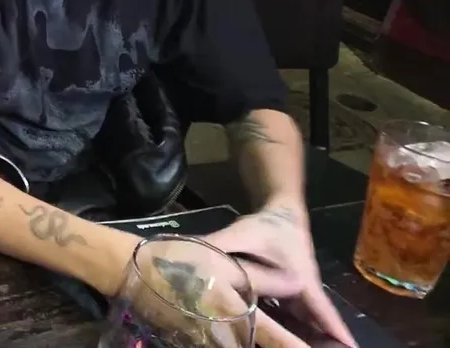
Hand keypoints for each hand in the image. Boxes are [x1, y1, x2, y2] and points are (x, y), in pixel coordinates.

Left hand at [207, 202, 356, 347]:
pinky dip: (288, 328)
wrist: (280, 210)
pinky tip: (275, 341)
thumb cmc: (268, 225)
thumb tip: (194, 252)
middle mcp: (303, 289)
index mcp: (301, 278)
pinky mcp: (286, 291)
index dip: (333, 329)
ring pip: (302, 320)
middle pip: (314, 322)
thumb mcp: (243, 233)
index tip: (350, 347)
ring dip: (306, 336)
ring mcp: (296, 292)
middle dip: (321, 341)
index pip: (320, 309)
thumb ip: (219, 244)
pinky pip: (290, 315)